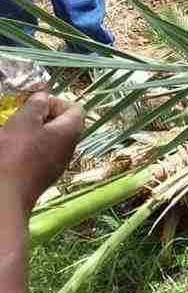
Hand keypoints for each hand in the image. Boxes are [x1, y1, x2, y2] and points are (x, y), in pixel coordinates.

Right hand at [0, 93, 82, 214]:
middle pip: (60, 125)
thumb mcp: (25, 119)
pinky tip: (9, 150)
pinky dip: (25, 149)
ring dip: (30, 133)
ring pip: (47, 141)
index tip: (34, 104)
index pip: (74, 109)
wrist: (3, 195)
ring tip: (12, 134)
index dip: (54, 101)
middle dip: (40, 117)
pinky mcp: (40, 177)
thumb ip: (37, 104)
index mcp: (70, 132)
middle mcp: (68, 150)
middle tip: (20, 118)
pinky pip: (37, 156)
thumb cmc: (15, 154)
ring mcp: (55, 165)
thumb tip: (43, 97)